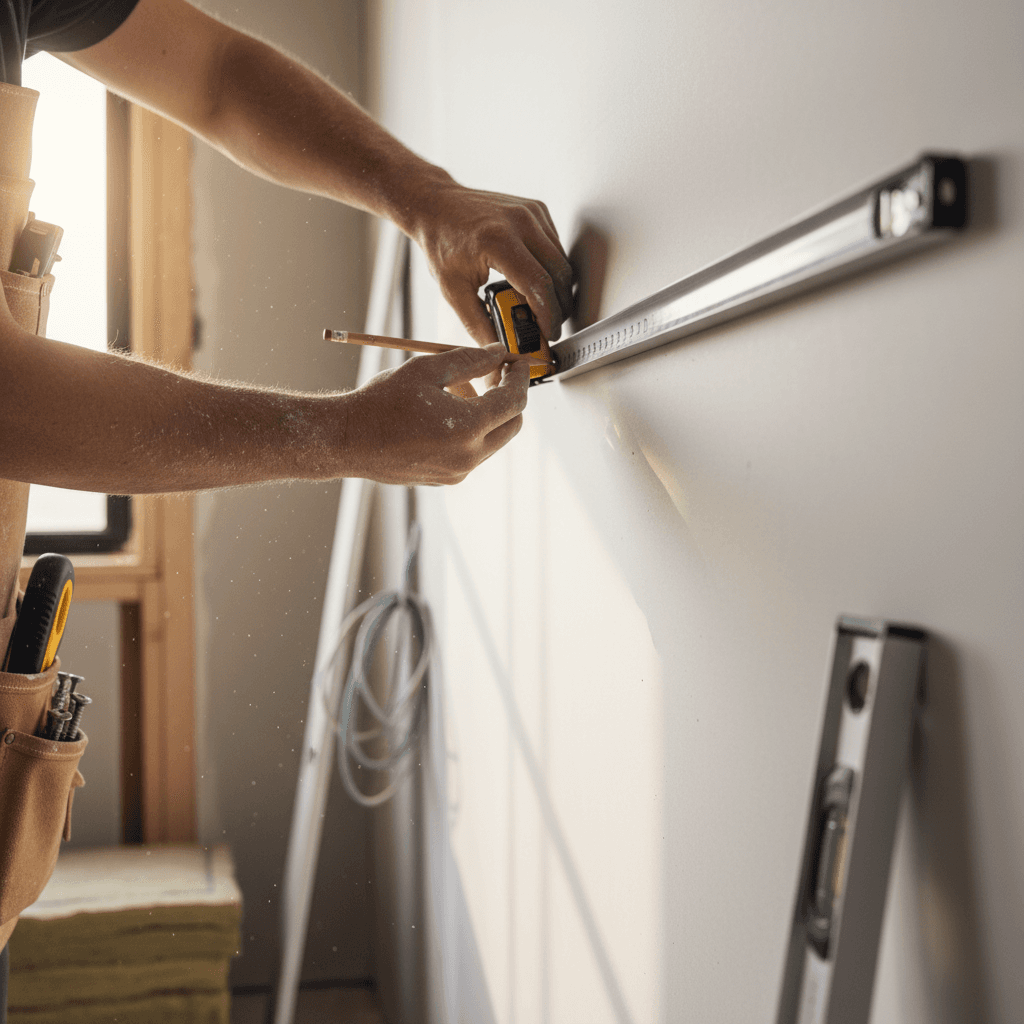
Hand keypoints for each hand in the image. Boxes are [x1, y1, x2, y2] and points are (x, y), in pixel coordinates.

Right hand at [339, 345, 529, 484]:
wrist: (347, 441)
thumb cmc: (381, 403)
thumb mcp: (427, 370)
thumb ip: (470, 360)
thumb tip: (498, 353)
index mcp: (467, 427)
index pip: (514, 401)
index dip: (520, 376)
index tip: (516, 360)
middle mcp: (468, 456)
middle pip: (512, 424)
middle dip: (508, 396)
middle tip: (492, 372)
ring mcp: (458, 471)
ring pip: (493, 438)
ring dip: (486, 412)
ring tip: (454, 389)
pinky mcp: (447, 478)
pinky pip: (472, 451)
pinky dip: (470, 430)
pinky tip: (442, 412)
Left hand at [409, 176, 573, 348]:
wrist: (436, 204)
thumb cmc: (441, 242)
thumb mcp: (453, 290)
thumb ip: (477, 324)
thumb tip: (498, 351)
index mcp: (498, 241)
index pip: (538, 285)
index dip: (548, 315)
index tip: (548, 333)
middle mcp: (520, 222)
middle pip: (558, 275)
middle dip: (559, 307)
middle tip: (548, 327)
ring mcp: (532, 213)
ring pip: (562, 261)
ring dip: (558, 290)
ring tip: (541, 309)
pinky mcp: (537, 210)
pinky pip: (556, 247)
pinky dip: (552, 269)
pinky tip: (535, 282)